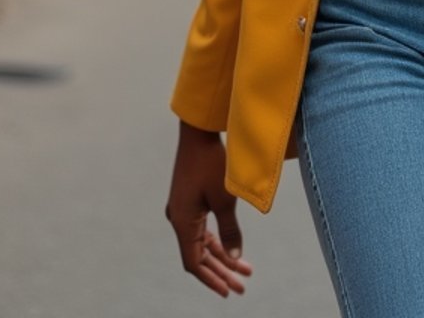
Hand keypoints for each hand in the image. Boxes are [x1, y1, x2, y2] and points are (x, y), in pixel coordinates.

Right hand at [166, 121, 253, 296]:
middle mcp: (178, 219)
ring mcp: (183, 210)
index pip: (194, 263)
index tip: (228, 292)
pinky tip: (232, 248)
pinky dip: (218, 240)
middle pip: (200, 256)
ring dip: (222, 256)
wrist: (198, 131)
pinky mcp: (189, 201)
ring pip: (202, 243)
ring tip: (244, 270)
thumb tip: (235, 257)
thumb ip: (230, 230)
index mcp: (182, 222)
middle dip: (221, 271)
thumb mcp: (225, 198)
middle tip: (241, 286)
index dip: (212, 279)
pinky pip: (202, 228)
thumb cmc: (212, 162)